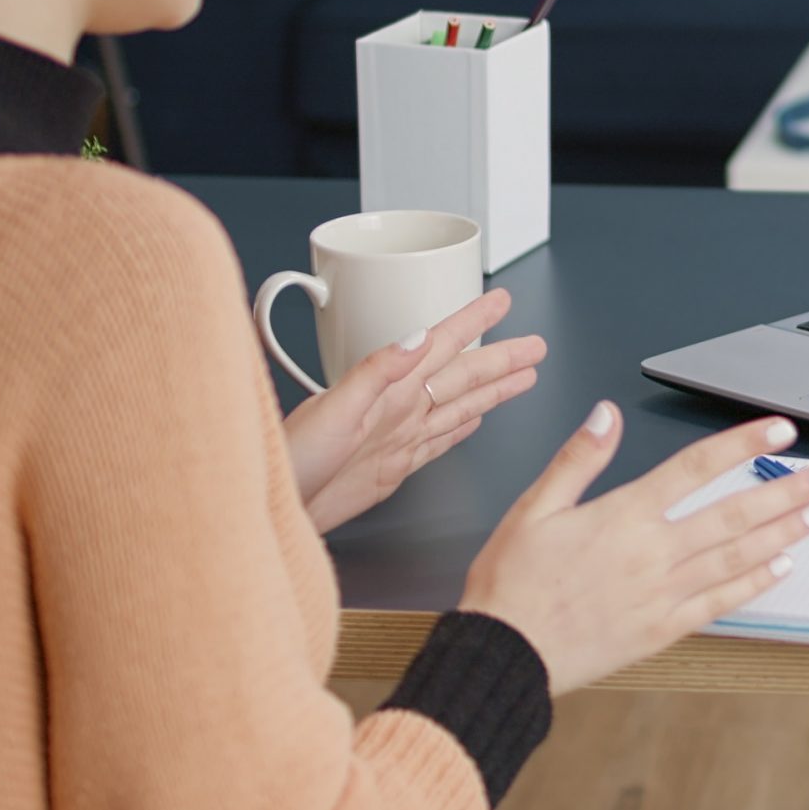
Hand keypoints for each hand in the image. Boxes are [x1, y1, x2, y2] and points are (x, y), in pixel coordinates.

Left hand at [283, 289, 546, 532]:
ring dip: (491, 390)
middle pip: (462, 376)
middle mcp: (396, 408)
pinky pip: (439, 441)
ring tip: (523, 375)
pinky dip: (461, 428)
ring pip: (458, 405)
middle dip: (500, 358)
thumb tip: (418, 338)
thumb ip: (378, 372)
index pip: (441, 345)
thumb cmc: (289, 458)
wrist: (273, 507)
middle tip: (535, 344)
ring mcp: (397, 438)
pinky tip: (475, 420)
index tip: (501, 302)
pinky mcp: (393, 468)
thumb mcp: (334, 408)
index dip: (472, 321)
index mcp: (387, 387)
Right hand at [460, 405, 808, 697]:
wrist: (504, 654)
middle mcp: (653, 553)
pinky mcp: (662, 629)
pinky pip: (720, 603)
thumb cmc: (512, 583)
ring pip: (737, 556)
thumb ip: (577, 459)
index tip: (779, 429)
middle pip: (733, 514)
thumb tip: (605, 414)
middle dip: (785, 492)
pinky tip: (780, 568)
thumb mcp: (533, 508)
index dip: (742, 444)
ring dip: (783, 533)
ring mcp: (662, 594)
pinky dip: (754, 583)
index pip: (696, 467)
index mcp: (623, 516)